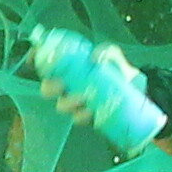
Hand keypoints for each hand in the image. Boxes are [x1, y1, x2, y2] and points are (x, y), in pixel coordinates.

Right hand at [25, 26, 149, 135]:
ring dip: (67, 102)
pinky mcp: (86, 116)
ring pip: (61, 105)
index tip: (34, 58)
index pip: (49, 64)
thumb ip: (107, 53)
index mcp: (71, 69)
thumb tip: (95, 57)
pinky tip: (90, 112)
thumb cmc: (121, 72)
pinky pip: (78, 118)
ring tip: (82, 98)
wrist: (137, 92)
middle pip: (48, 88)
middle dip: (50, 87)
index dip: (38, 60)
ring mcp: (77, 103)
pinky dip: (81, 115)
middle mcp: (69, 87)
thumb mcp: (114, 58)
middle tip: (60, 85)